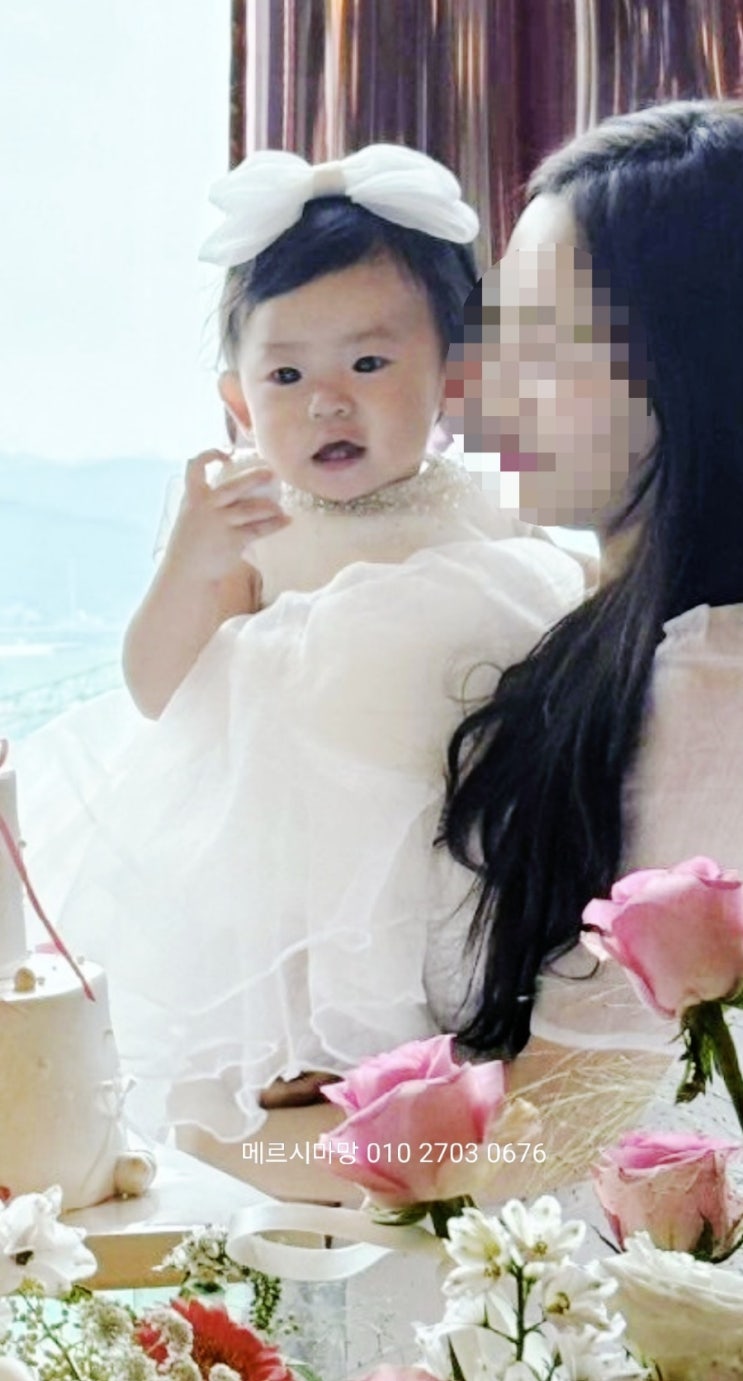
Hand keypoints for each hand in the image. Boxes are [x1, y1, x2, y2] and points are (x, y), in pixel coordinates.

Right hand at [165, 449, 290, 583]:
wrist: (186, 572)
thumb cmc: (192, 543)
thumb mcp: (192, 516)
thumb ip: (209, 502)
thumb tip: (238, 490)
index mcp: (192, 497)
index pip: (194, 467)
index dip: (209, 455)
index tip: (226, 454)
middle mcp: (206, 507)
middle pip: (235, 486)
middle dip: (255, 477)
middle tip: (272, 473)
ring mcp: (220, 523)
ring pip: (251, 509)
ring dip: (270, 506)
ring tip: (281, 507)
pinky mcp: (233, 541)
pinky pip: (259, 529)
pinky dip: (275, 524)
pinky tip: (287, 520)